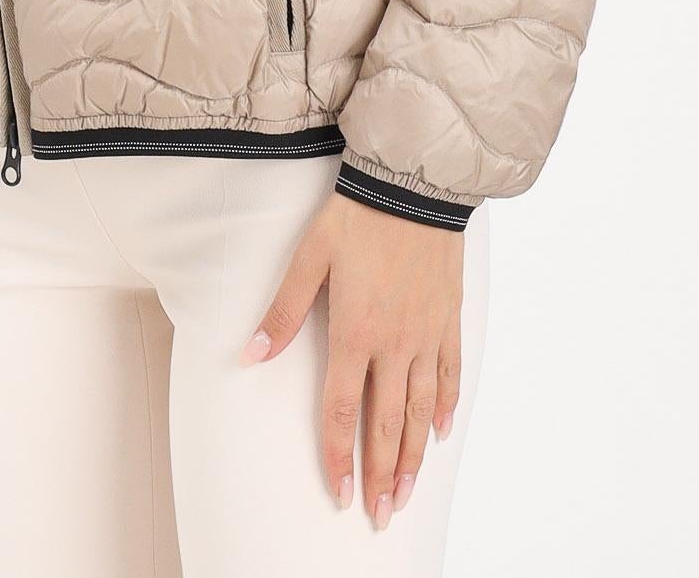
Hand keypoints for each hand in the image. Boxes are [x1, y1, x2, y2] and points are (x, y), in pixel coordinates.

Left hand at [239, 189, 463, 528]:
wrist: (413, 184)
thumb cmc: (357, 217)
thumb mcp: (310, 258)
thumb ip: (283, 312)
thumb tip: (249, 354)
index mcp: (355, 334)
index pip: (343, 412)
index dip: (340, 458)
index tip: (340, 494)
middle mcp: (394, 344)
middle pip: (387, 424)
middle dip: (382, 474)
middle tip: (383, 514)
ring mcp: (426, 334)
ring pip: (421, 409)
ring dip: (414, 456)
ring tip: (408, 491)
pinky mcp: (448, 319)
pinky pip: (449, 373)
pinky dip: (445, 406)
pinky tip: (441, 431)